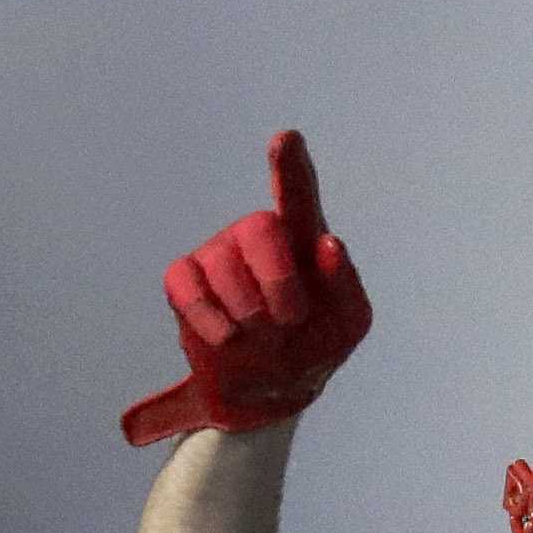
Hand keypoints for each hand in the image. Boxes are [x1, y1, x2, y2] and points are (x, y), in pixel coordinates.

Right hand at [120, 129, 374, 444]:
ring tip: (263, 337)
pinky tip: (229, 339)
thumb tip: (329, 244)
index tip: (285, 140)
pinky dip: (209, 319)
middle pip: (260, 227)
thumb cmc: (315, 345)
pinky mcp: (184, 280)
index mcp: (303, 236)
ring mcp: (218, 254)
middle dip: (278, 280)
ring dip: (251, 314)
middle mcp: (258, 235)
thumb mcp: (348, 322)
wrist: (272, 392)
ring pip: (225, 266)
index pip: (298, 191)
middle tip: (291, 321)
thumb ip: (347, 284)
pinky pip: (186, 287)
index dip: (290, 166)